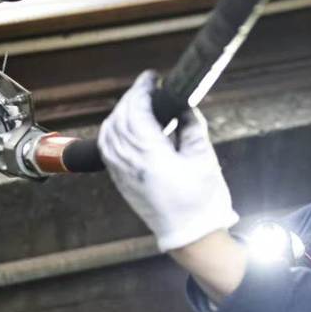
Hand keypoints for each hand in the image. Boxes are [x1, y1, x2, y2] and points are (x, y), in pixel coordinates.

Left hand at [97, 71, 238, 251]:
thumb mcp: (203, 158)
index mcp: (151, 154)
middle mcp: (130, 162)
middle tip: (148, 87)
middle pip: (120, 118)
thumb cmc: (201, 199)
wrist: (190, 234)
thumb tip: (185, 106)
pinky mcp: (120, 181)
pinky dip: (112, 130)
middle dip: (132, 97)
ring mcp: (122, 173)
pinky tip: (126, 126)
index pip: (137, 110)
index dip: (142, 89)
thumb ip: (192, 127)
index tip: (152, 77)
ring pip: (109, 131)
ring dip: (120, 112)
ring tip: (138, 104)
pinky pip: (107, 148)